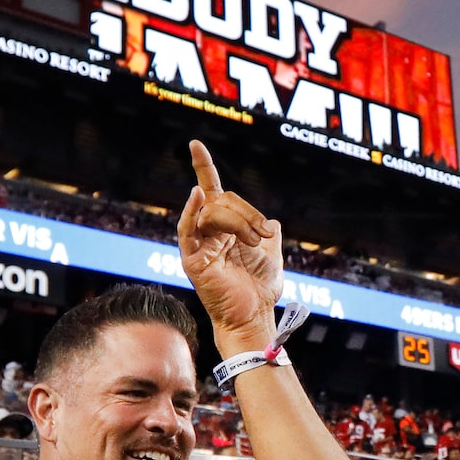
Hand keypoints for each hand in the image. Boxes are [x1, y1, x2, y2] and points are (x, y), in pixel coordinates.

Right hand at [179, 142, 286, 353]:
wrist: (255, 315)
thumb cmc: (261, 288)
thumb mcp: (272, 252)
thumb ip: (266, 230)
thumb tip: (269, 221)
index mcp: (225, 228)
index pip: (214, 191)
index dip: (204, 167)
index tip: (195, 144)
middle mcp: (208, 233)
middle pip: (222, 200)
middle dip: (247, 213)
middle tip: (261, 237)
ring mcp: (198, 245)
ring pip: (212, 212)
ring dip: (238, 222)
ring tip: (252, 243)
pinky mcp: (191, 259)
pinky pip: (187, 230)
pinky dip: (190, 211)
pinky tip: (197, 196)